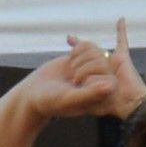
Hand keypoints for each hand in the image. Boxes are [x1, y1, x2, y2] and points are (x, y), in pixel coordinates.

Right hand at [27, 35, 144, 121]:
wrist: (34, 93)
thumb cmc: (50, 102)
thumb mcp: (68, 99)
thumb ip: (90, 94)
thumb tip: (110, 87)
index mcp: (102, 98)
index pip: (110, 78)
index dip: (89, 77)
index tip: (75, 84)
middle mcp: (101, 84)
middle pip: (103, 61)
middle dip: (83, 66)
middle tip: (72, 78)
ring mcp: (94, 70)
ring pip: (96, 50)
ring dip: (79, 58)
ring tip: (71, 70)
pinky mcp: (85, 59)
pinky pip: (88, 44)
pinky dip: (76, 49)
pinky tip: (69, 59)